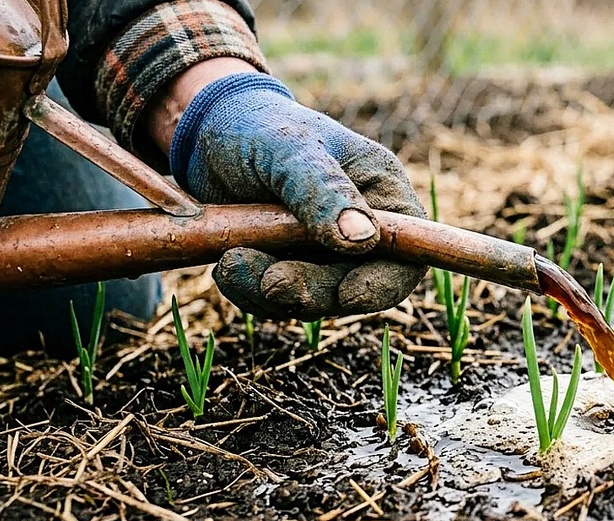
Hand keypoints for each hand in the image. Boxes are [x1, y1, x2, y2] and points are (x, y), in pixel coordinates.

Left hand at [166, 71, 426, 318]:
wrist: (206, 131)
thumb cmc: (258, 126)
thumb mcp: (290, 148)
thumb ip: (325, 190)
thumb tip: (363, 240)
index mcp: (381, 192)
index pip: (407, 253)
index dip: (384, 283)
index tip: (345, 295)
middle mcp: (360, 228)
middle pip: (356, 285)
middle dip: (313, 290)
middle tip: (271, 281)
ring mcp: (322, 252)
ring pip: (313, 299)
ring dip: (273, 292)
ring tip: (232, 260)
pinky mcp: (287, 266)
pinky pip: (277, 300)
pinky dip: (251, 291)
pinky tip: (226, 263)